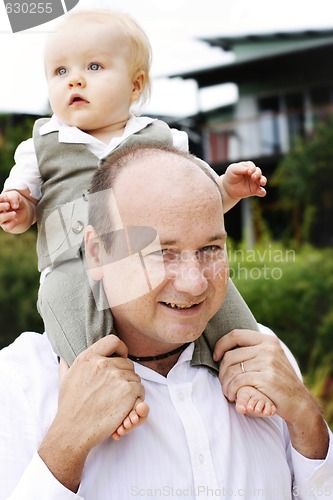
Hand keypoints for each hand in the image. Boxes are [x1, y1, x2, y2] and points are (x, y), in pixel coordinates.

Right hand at [0, 190, 34, 232]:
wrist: (22, 210)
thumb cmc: (15, 201)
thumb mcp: (15, 196)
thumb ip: (13, 198)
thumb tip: (14, 206)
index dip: (0, 199)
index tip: (6, 198)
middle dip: (0, 207)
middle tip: (8, 205)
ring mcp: (1, 219)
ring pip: (0, 219)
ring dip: (6, 216)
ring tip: (14, 213)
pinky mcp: (6, 226)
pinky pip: (7, 227)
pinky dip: (12, 223)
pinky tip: (15, 220)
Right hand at [39, 335, 145, 490]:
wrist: (73, 431)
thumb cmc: (69, 407)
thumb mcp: (63, 379)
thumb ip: (66, 364)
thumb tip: (65, 355)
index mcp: (88, 357)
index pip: (113, 340)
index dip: (120, 348)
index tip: (121, 357)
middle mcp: (103, 363)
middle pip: (127, 363)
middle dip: (125, 375)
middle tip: (116, 391)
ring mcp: (116, 376)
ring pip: (135, 377)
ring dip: (130, 388)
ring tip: (118, 401)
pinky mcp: (127, 391)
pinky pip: (140, 389)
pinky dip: (136, 399)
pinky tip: (125, 407)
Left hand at [214, 329, 311, 422]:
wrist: (299, 402)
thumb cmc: (279, 381)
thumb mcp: (271, 358)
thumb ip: (253, 350)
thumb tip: (224, 347)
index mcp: (268, 340)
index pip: (236, 335)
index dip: (221, 345)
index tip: (215, 357)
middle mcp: (268, 348)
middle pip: (230, 355)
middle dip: (221, 371)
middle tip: (223, 382)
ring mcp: (268, 363)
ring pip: (232, 370)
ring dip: (225, 384)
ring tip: (227, 392)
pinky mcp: (266, 378)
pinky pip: (238, 381)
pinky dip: (231, 390)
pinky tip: (232, 396)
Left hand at [222, 161, 266, 199]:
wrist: (228, 188)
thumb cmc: (230, 176)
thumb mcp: (232, 169)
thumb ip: (240, 168)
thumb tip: (248, 170)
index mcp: (248, 167)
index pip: (252, 166)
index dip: (252, 169)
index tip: (248, 172)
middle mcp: (253, 173)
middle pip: (258, 172)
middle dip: (257, 174)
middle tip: (253, 177)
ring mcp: (255, 182)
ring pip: (262, 180)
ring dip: (263, 180)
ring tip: (262, 183)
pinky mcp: (254, 190)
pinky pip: (261, 191)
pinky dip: (262, 192)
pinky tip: (261, 192)